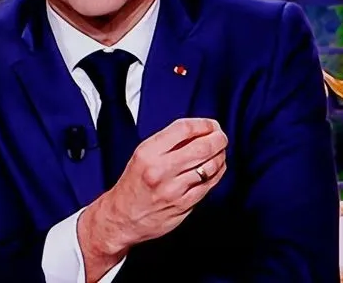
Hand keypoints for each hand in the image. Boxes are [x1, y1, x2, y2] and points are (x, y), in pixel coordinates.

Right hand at [80, 118, 227, 259]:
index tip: (210, 124)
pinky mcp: (183, 205)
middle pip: (202, 146)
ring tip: (219, 152)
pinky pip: (209, 185)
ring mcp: (173, 189)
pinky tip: (216, 168)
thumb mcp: (143, 155)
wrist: (121, 218)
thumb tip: (199, 130)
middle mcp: (161, 170)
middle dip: (218, 139)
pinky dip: (217, 173)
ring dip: (220, 156)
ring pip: (210, 166)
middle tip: (221, 137)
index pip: (184, 129)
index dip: (203, 124)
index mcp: (149, 152)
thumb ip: (168, 142)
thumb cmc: (133, 185)